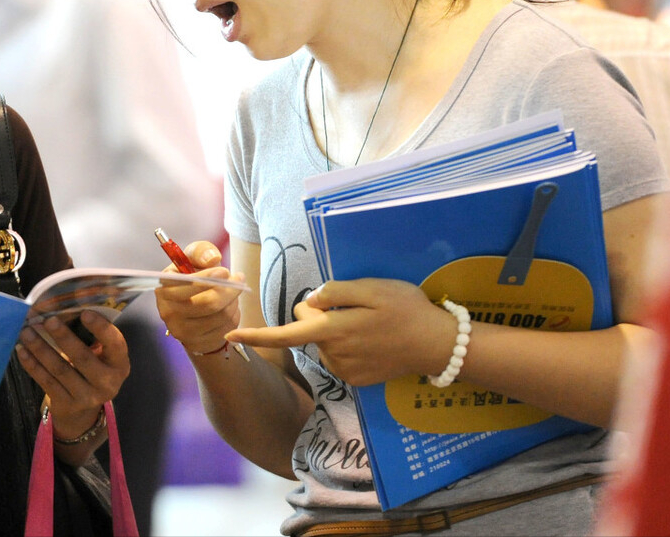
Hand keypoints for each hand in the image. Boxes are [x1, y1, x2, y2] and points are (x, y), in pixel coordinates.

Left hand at [16, 310, 128, 440]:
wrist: (83, 412)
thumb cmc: (92, 371)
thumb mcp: (102, 357)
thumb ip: (92, 336)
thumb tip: (67, 306)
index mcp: (119, 364)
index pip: (115, 344)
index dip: (101, 328)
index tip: (85, 312)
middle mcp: (107, 382)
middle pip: (83, 358)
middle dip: (63, 337)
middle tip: (47, 320)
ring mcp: (87, 397)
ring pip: (60, 370)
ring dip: (41, 349)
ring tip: (27, 332)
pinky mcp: (67, 404)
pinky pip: (46, 382)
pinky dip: (32, 365)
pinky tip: (22, 351)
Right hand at [154, 240, 244, 354]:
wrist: (194, 311)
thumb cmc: (195, 280)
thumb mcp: (193, 260)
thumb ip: (200, 251)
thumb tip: (212, 259)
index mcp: (164, 288)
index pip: (185, 285)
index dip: (206, 278)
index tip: (224, 271)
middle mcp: (168, 312)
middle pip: (208, 303)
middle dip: (229, 289)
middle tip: (239, 278)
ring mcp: (181, 331)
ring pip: (221, 315)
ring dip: (233, 301)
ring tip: (234, 291)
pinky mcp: (197, 344)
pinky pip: (226, 328)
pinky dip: (233, 315)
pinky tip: (230, 307)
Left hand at [226, 279, 453, 385]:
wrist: (438, 345)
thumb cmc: (406, 309)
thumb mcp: (372, 288)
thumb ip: (335, 293)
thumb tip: (309, 302)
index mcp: (333, 330)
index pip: (285, 334)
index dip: (256, 335)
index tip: (231, 335)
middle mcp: (334, 355)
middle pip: (307, 328)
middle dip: (317, 314)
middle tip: (352, 304)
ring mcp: (346, 371)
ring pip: (323, 342)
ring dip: (336, 330)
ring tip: (369, 323)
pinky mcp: (356, 380)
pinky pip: (338, 356)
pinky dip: (347, 345)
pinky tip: (372, 339)